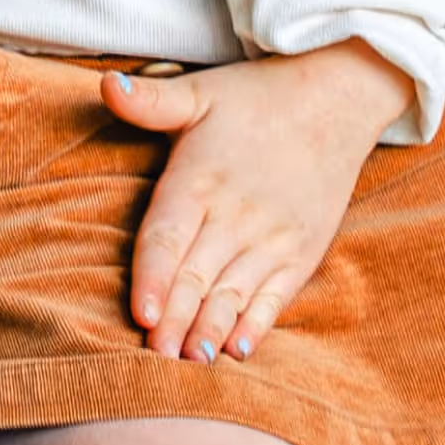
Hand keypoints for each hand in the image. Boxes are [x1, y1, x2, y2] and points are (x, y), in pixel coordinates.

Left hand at [108, 39, 411, 364]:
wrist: (337, 97)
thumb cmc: (256, 98)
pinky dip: (256, 324)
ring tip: (188, 360)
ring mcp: (272, 237)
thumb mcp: (199, 92)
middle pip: (195, 277)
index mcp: (200, 179)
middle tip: (153, 357)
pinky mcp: (301, 252)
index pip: (168, 238)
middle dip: (173, 320)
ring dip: (209, 329)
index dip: (153, 278)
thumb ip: (151, 100)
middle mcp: (235, 214)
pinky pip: (274, 296)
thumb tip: (107, 85)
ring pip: (232, 294)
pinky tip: (239, 349)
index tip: (142, 315)